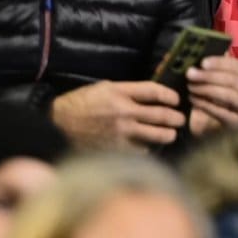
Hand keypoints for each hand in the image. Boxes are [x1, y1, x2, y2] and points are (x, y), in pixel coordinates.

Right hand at [50, 80, 185, 149]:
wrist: (56, 125)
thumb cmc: (80, 104)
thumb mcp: (103, 88)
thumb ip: (127, 91)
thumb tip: (150, 95)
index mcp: (120, 92)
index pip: (154, 91)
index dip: (170, 95)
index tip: (176, 100)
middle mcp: (123, 111)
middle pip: (161, 114)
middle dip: (176, 118)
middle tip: (181, 119)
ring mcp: (121, 132)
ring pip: (156, 135)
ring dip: (168, 134)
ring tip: (171, 134)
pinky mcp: (116, 148)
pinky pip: (141, 150)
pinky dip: (148, 148)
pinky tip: (150, 147)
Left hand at [186, 54, 237, 134]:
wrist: (220, 128)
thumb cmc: (220, 100)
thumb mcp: (221, 83)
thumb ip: (216, 70)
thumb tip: (200, 56)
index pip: (237, 65)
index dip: (219, 62)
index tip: (202, 62)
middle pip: (233, 80)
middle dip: (210, 76)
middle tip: (190, 74)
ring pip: (228, 95)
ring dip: (206, 89)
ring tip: (191, 87)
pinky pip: (221, 112)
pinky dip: (205, 104)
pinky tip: (193, 100)